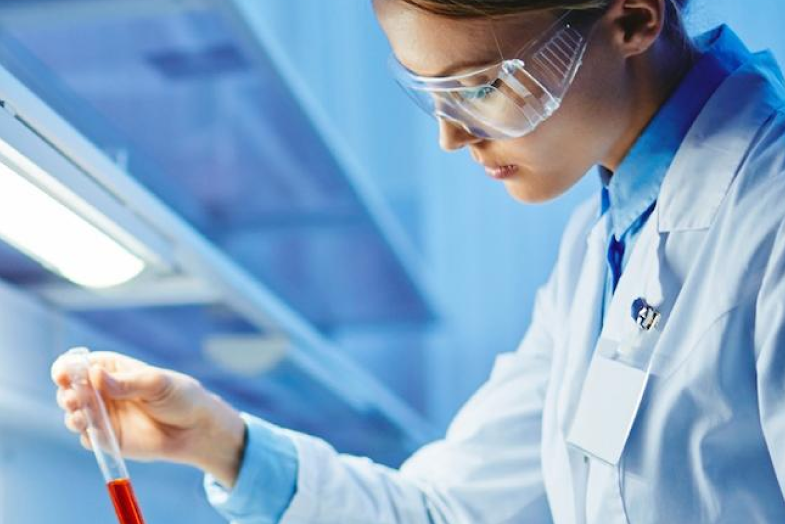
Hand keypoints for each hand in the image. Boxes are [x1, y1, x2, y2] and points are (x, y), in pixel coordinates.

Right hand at [51, 351, 245, 487]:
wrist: (196, 429)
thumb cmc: (180, 397)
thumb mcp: (156, 383)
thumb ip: (126, 382)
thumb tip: (95, 375)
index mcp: (112, 369)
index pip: (79, 364)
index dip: (67, 368)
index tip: (65, 374)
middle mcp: (102, 391)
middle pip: (70, 390)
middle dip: (67, 393)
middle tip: (76, 398)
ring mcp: (103, 415)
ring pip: (74, 414)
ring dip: (73, 414)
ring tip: (82, 415)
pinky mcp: (107, 439)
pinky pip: (88, 438)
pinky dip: (86, 434)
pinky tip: (93, 431)